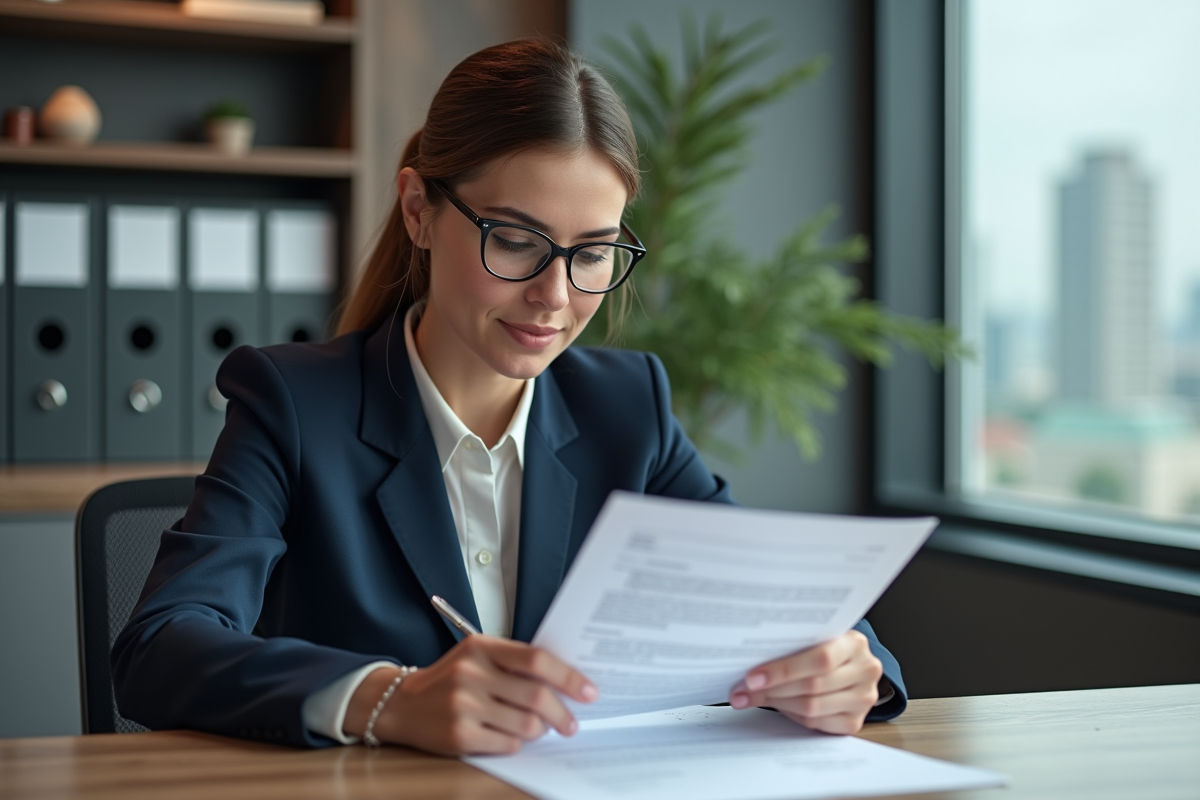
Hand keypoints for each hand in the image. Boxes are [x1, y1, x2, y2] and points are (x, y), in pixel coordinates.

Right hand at [344, 636, 597, 755]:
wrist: (401, 703)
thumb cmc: (450, 678)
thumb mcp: (478, 656)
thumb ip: (514, 662)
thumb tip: (566, 679)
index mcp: (482, 647)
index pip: (536, 660)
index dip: (568, 676)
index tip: (589, 691)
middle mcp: (472, 674)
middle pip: (536, 696)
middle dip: (563, 713)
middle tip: (572, 723)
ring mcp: (464, 706)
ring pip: (526, 724)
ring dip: (541, 730)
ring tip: (540, 729)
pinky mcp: (459, 735)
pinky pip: (507, 743)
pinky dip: (517, 742)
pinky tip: (512, 736)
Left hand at [728, 630, 882, 734]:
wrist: (852, 665)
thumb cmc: (827, 649)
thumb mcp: (816, 640)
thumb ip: (792, 648)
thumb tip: (748, 664)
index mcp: (855, 644)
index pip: (820, 659)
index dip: (784, 670)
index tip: (753, 677)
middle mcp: (866, 671)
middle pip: (813, 686)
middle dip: (772, 689)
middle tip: (743, 690)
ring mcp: (864, 699)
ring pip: (812, 707)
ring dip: (777, 703)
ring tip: (751, 697)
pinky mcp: (856, 722)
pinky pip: (816, 723)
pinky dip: (792, 715)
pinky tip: (776, 705)